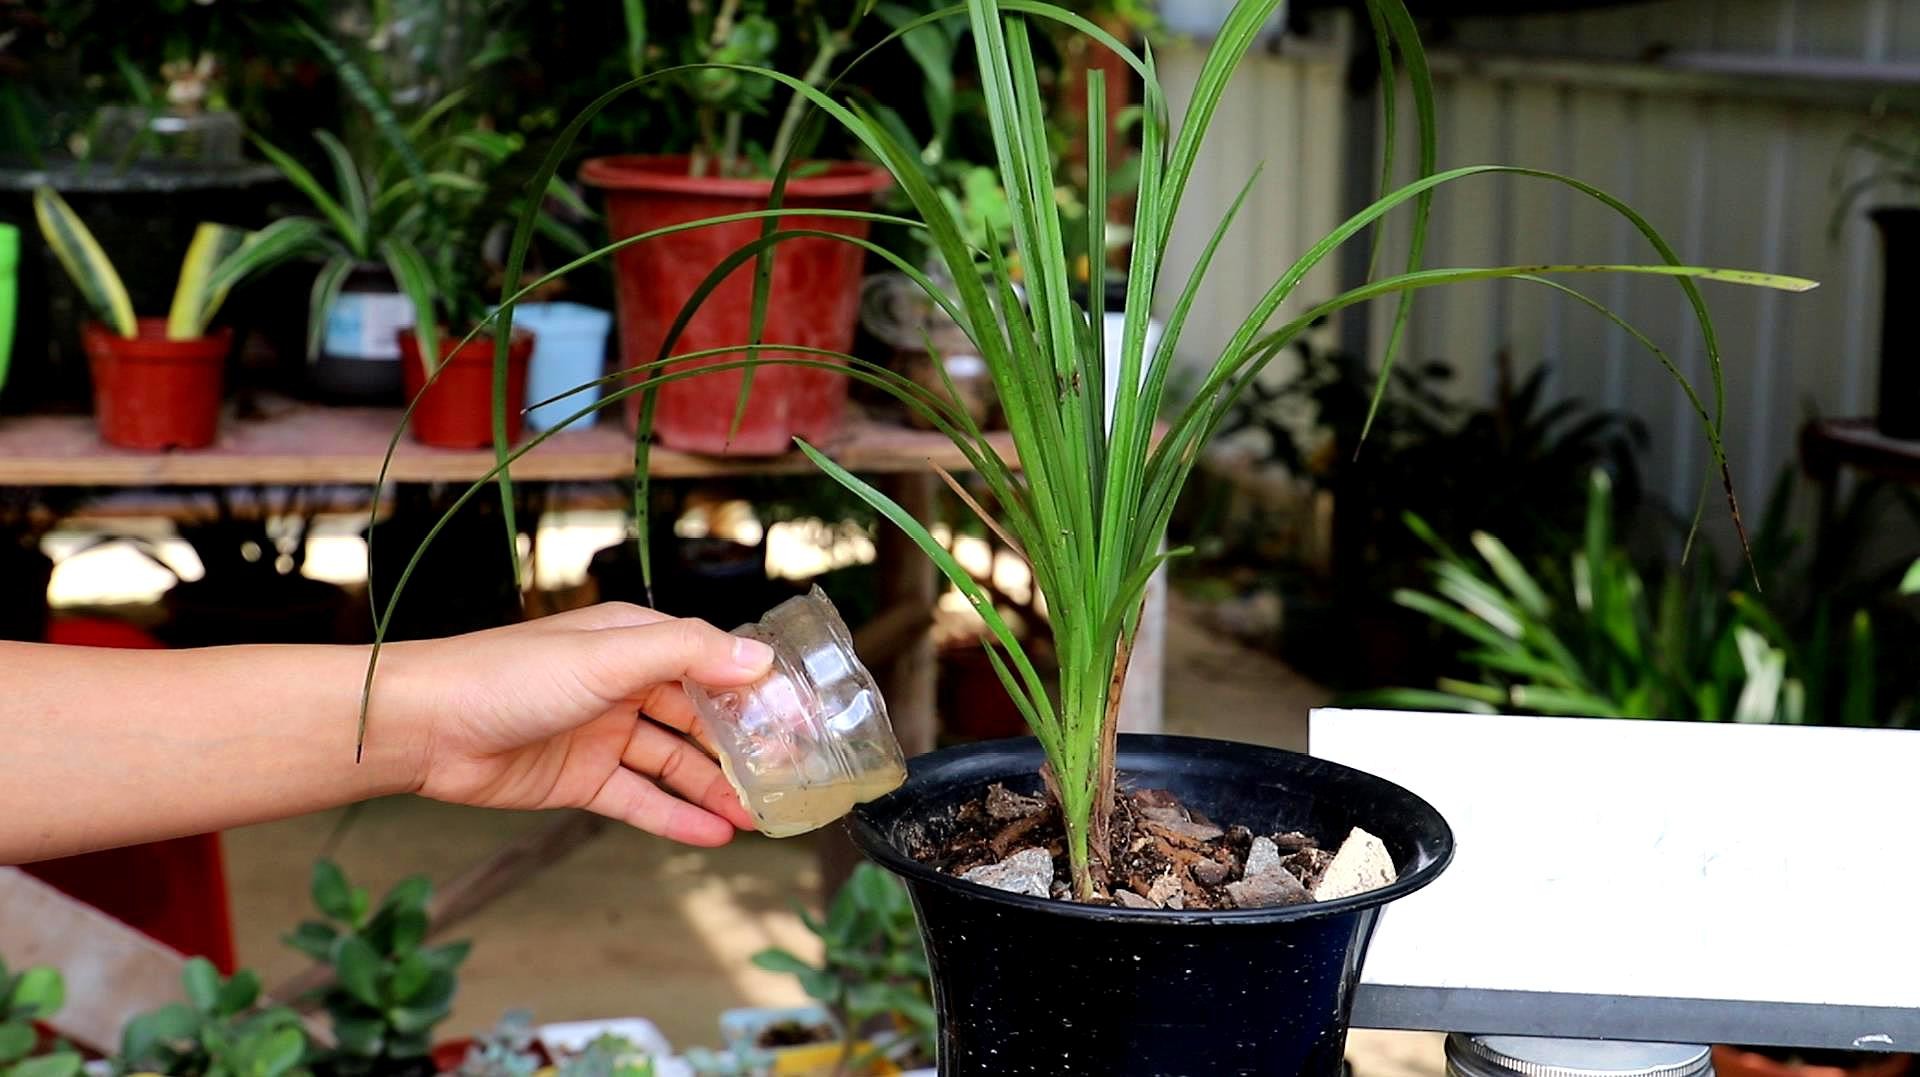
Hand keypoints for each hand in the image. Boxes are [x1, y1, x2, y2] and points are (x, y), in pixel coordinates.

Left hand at [389, 603, 773, 845]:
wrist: (425, 727)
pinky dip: (675, 817)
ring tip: (758, 818)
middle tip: (789, 779)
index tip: (800, 719)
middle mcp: (622, 685)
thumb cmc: (507, 675)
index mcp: (634, 641)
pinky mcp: (580, 779)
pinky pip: (639, 800)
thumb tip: (759, 658)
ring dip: (714, 789)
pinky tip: (712, 835)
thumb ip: (688, 654)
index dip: (756, 692)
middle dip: (743, 749)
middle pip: (699, 719)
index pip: (712, 663)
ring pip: (674, 764)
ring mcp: (602, 734)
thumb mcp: (608, 655)